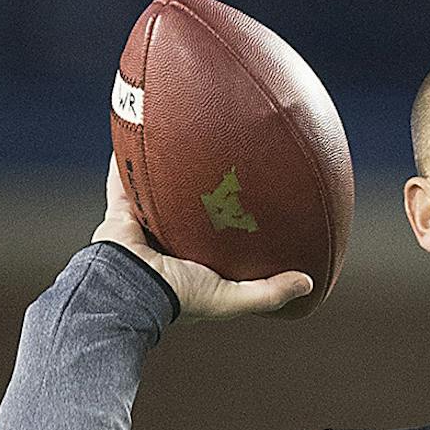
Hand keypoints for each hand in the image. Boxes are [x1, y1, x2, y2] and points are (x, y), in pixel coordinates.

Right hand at [91, 158, 312, 321]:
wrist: (129, 292)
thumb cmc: (179, 299)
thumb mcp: (232, 298)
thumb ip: (269, 292)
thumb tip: (309, 282)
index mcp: (192, 261)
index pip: (215, 236)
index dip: (231, 218)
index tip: (250, 198)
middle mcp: (168, 242)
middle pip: (186, 207)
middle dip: (199, 186)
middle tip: (221, 159)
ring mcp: (142, 226)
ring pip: (155, 191)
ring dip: (165, 168)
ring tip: (181, 138)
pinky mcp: (120, 213)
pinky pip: (123, 181)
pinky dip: (126, 160)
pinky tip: (138, 130)